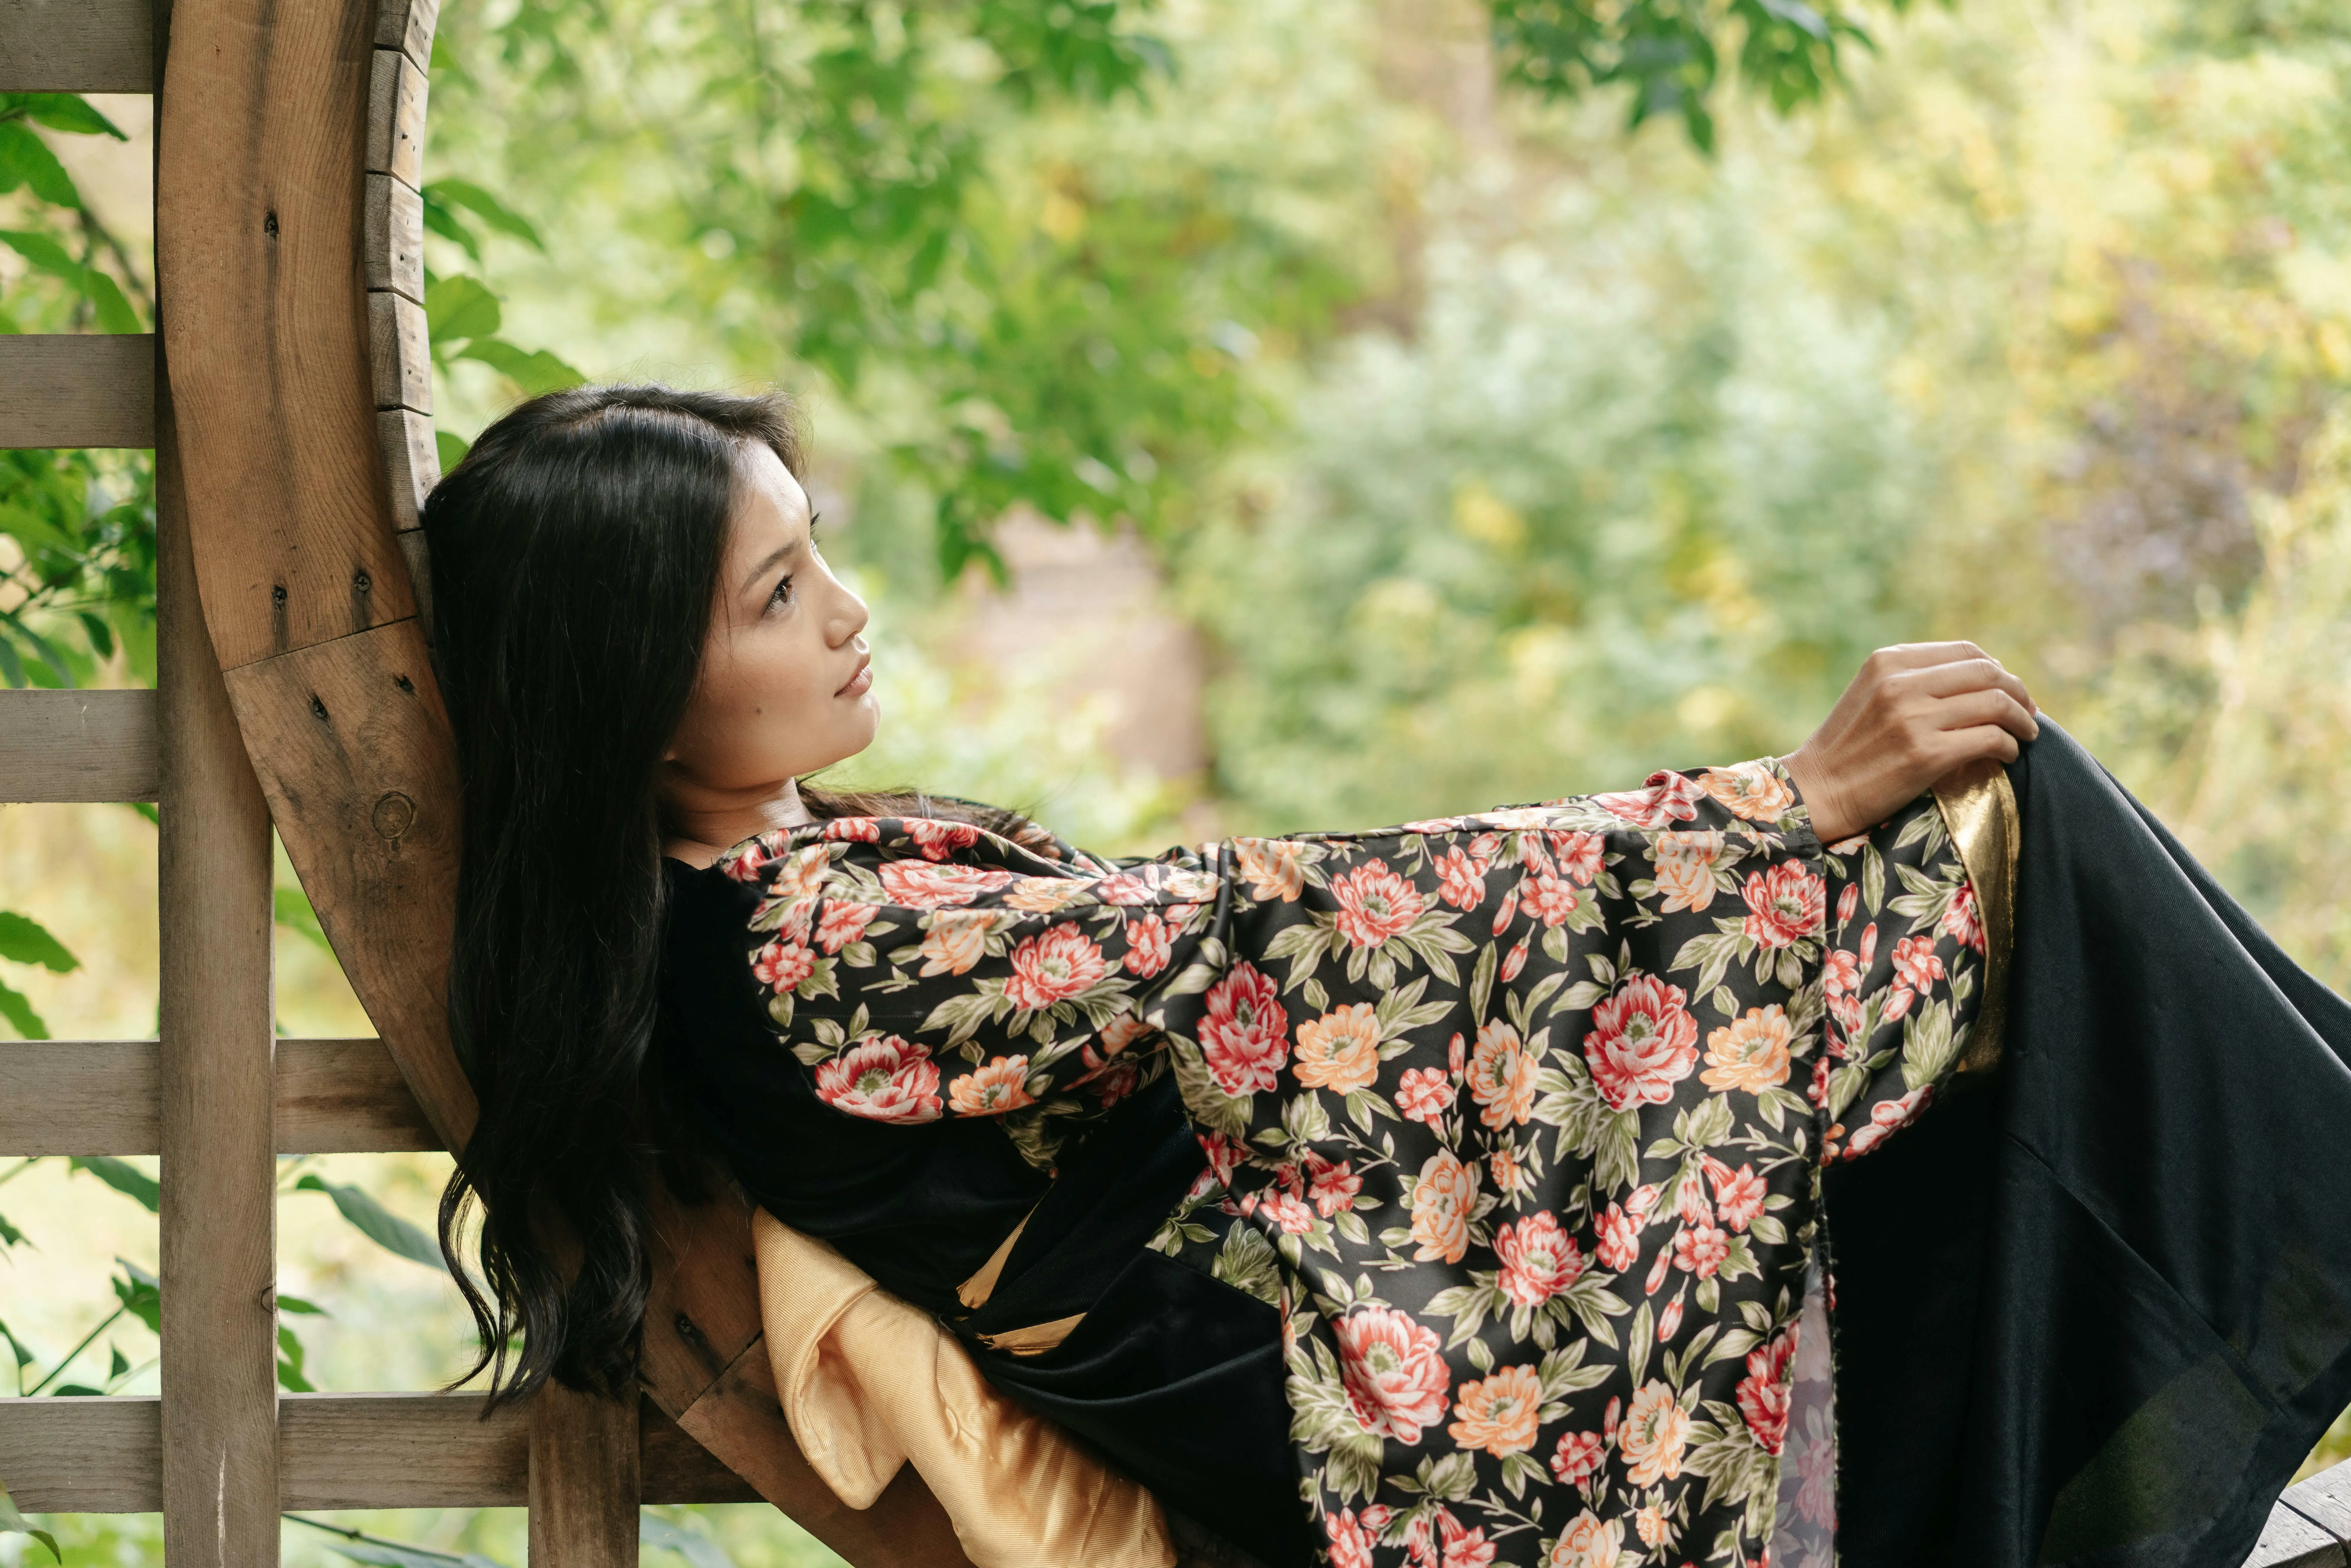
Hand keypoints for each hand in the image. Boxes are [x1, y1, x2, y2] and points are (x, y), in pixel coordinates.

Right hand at [1779, 642, 2038, 843]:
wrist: (1816, 792)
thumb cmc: (1846, 748)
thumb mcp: (1871, 694)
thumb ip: (1914, 680)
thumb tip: (1982, 677)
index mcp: (1887, 662)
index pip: (1965, 651)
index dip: (1997, 668)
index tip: (2008, 690)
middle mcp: (1900, 684)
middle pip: (1987, 672)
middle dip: (2018, 692)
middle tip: (2028, 713)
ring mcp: (1913, 719)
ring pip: (1995, 703)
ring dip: (2022, 719)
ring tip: (2026, 734)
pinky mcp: (1926, 755)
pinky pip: (1991, 739)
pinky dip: (2009, 746)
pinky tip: (2006, 755)